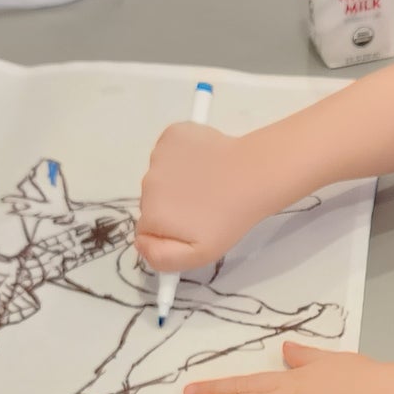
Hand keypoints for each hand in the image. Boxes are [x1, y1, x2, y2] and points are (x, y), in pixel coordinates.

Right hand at [136, 121, 276, 273]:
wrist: (253, 176)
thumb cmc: (229, 218)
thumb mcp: (199, 254)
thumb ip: (161, 257)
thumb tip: (140, 244)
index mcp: (151, 214)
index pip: (146, 228)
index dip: (168, 231)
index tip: (190, 227)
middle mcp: (147, 184)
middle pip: (152, 201)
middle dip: (172, 206)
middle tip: (203, 207)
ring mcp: (158, 156)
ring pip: (160, 175)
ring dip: (178, 180)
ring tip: (207, 185)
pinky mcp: (172, 135)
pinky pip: (169, 151)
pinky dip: (182, 156)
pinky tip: (204, 164)